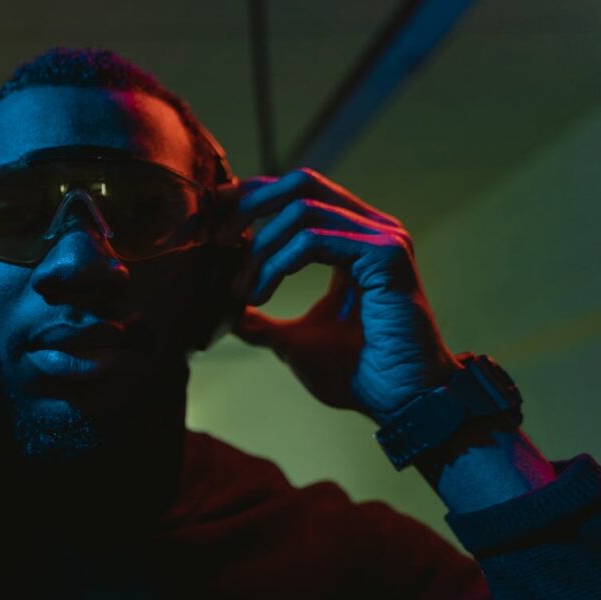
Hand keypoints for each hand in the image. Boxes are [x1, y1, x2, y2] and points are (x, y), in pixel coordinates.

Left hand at [230, 168, 461, 426]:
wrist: (399, 402)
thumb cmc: (357, 373)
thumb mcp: (292, 340)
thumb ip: (260, 321)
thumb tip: (223, 313)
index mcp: (353, 238)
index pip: (298, 193)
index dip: (252, 198)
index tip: (214, 222)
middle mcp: (371, 229)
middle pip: (302, 183)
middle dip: (251, 204)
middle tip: (218, 240)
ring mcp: (382, 238)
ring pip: (302, 210)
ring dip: (261, 248)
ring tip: (241, 290)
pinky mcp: (385, 255)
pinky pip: (316, 239)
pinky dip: (278, 263)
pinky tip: (261, 295)